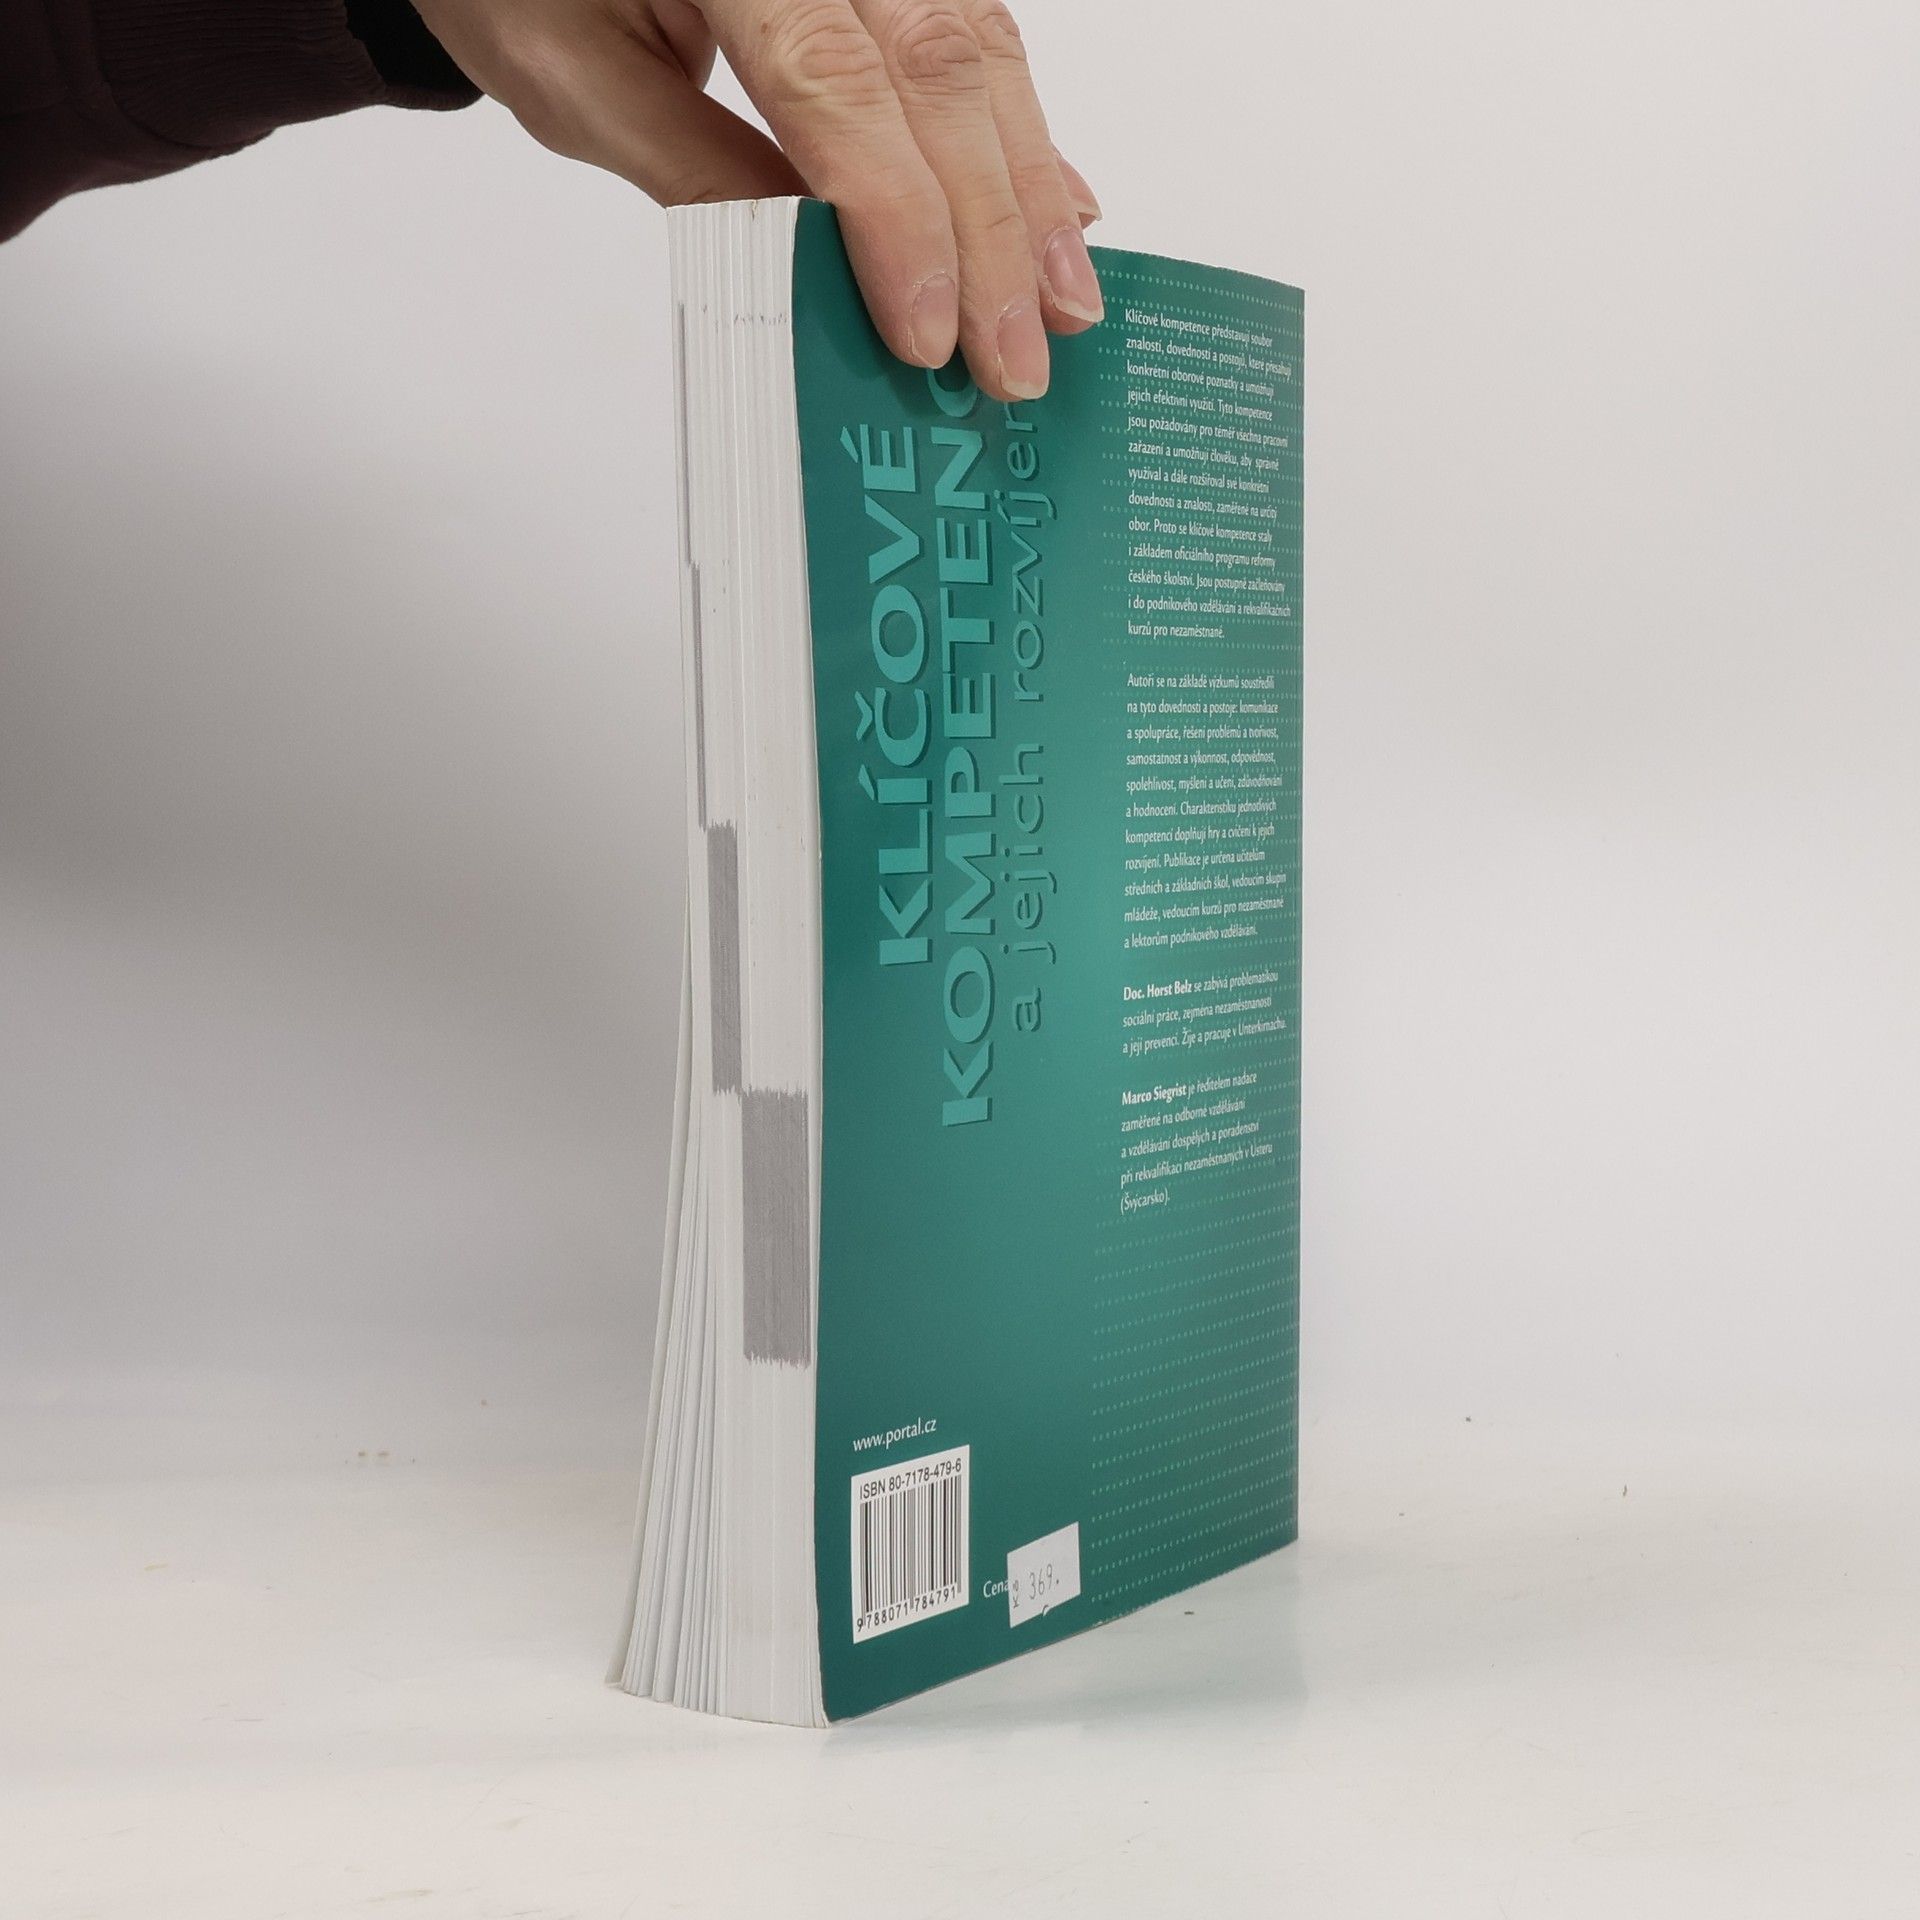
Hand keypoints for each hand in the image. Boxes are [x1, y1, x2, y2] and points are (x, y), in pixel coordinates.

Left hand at [411, 0, 1103, 399]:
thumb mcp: (577, 77)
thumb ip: (697, 167)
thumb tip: (819, 278)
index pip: (834, 86)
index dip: (897, 220)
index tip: (929, 336)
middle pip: (936, 75)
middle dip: (990, 235)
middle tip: (1014, 362)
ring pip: (980, 54)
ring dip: (1028, 194)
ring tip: (1060, 308)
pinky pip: (979, 32)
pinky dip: (1022, 136)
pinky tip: (1060, 212)